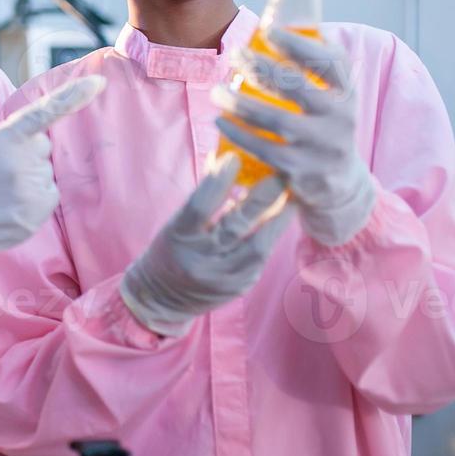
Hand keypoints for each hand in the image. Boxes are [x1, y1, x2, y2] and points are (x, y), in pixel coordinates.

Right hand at [0, 76, 104, 253]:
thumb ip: (11, 139)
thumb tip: (42, 142)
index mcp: (5, 137)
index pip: (46, 111)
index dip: (74, 96)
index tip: (99, 84)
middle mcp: (23, 161)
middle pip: (44, 148)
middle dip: (28, 155)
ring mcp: (31, 189)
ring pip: (46, 174)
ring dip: (30, 179)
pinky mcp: (36, 214)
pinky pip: (48, 197)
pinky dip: (34, 200)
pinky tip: (8, 206)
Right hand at [120, 153, 293, 336]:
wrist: (162, 298)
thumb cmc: (169, 251)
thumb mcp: (177, 224)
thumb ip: (204, 201)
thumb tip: (230, 165)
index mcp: (179, 237)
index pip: (201, 205)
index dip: (219, 180)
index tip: (235, 157)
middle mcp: (201, 259)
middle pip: (236, 224)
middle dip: (263, 196)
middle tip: (281, 173)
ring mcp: (223, 277)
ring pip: (258, 245)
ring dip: (278, 219)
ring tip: (292, 198)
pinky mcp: (239, 286)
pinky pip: (261, 258)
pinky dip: (271, 236)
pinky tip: (281, 221)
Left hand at [213, 27, 376, 245]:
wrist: (340, 185)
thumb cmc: (324, 126)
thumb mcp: (333, 97)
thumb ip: (317, 66)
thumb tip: (290, 21)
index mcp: (348, 93)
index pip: (331, 62)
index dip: (299, 44)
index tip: (268, 30)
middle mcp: (341, 118)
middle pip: (297, 87)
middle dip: (261, 67)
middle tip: (234, 54)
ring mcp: (322, 147)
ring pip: (275, 119)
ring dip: (239, 102)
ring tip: (217, 91)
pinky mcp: (302, 172)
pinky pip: (263, 148)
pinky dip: (238, 133)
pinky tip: (220, 120)